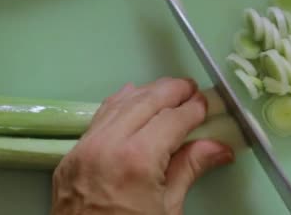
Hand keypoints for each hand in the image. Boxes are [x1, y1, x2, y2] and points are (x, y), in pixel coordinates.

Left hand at [51, 78, 233, 214]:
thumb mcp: (168, 209)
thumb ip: (190, 169)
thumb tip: (219, 147)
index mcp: (137, 160)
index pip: (171, 120)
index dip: (191, 109)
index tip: (204, 103)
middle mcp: (108, 145)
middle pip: (145, 102)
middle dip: (171, 91)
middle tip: (190, 88)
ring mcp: (85, 148)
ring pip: (119, 104)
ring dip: (145, 93)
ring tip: (166, 90)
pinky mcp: (71, 156)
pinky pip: (99, 119)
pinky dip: (118, 105)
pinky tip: (131, 97)